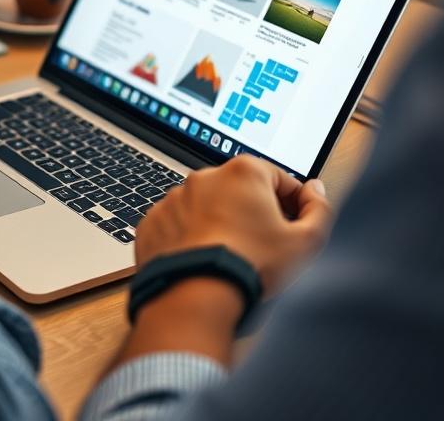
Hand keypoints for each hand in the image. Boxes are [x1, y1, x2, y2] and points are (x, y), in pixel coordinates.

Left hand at [135, 155, 332, 295]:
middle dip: (254, 214)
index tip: (296, 227)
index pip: (279, 179)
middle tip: (265, 248)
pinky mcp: (152, 223)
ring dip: (220, 225)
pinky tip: (205, 262)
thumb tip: (315, 191)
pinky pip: (178, 226)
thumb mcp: (307, 243)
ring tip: (232, 258)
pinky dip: (191, 239)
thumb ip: (320, 210)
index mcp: (243, 172)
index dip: (294, 205)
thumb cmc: (252, 269)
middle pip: (240, 191)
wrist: (196, 298)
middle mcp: (203, 178)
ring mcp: (173, 199)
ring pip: (207, 208)